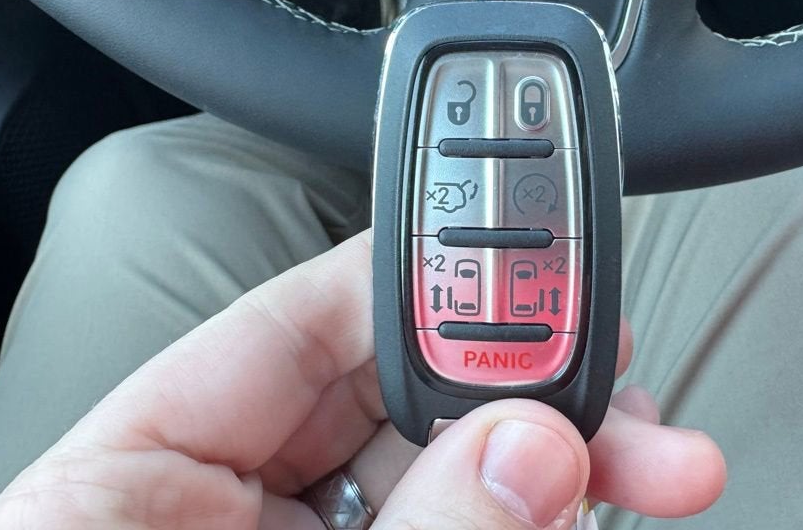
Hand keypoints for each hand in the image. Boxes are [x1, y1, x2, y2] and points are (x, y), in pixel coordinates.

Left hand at [0, 231, 725, 528]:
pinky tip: (596, 516)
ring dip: (553, 469)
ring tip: (661, 469)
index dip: (428, 295)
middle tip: (629, 409)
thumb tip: (528, 448)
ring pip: (448, 475)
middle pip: (396, 395)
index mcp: (141, 475)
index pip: (299, 326)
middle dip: (524, 390)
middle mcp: (226, 507)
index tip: (545, 302)